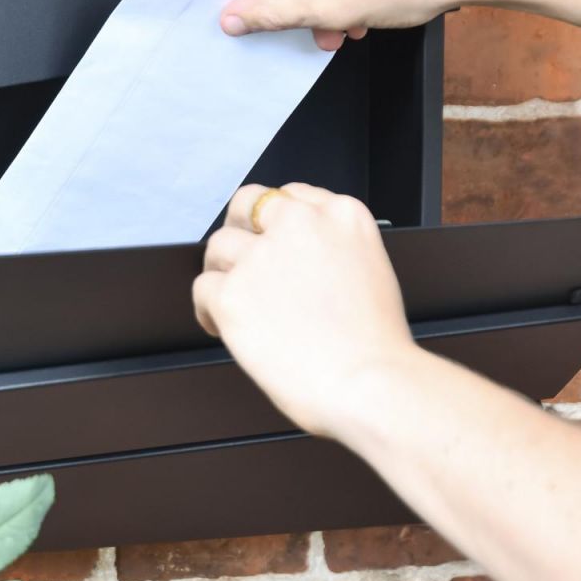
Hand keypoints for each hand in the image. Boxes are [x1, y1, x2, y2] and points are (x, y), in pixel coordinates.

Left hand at [193, 183, 416, 437]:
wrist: (371, 385)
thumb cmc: (377, 348)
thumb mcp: (370, 271)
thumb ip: (332, 252)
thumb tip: (298, 264)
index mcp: (341, 216)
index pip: (290, 195)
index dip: (273, 220)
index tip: (269, 239)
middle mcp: (300, 225)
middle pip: (246, 203)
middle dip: (239, 228)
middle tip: (238, 259)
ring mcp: (262, 256)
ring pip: (218, 246)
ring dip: (222, 273)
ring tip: (234, 302)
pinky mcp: (232, 293)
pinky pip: (202, 289)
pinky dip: (207, 310)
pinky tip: (222, 326)